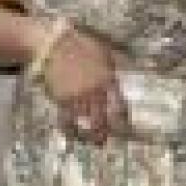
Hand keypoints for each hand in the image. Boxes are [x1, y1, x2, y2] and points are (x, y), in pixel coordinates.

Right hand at [42, 28, 126, 144]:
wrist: (53, 45)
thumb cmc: (80, 45)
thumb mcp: (105, 51)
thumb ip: (117, 64)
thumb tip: (131, 70)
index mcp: (108, 79)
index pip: (120, 104)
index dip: (123, 117)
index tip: (126, 126)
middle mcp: (95, 91)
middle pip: (106, 117)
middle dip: (110, 130)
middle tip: (113, 137)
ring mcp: (78, 97)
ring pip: (89, 121)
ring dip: (95, 133)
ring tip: (98, 141)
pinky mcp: (62, 100)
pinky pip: (69, 120)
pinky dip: (73, 130)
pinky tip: (77, 135)